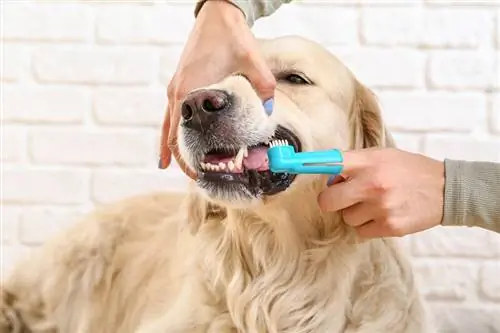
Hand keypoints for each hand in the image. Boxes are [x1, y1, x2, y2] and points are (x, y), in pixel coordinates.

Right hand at [160, 0, 275, 174]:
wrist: (216, 13)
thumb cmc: (231, 35)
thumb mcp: (251, 59)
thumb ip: (262, 85)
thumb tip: (269, 111)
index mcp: (189, 90)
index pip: (180, 134)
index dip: (187, 157)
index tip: (199, 173)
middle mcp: (177, 92)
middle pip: (172, 135)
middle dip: (182, 158)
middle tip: (198, 177)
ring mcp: (176, 87)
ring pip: (169, 125)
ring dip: (175, 146)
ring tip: (182, 168)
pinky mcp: (180, 82)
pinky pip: (173, 113)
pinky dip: (173, 130)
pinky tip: (175, 141)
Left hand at [317, 148, 444, 237]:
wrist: (446, 190)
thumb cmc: (409, 170)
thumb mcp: (383, 156)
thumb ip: (355, 164)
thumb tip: (328, 178)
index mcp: (369, 161)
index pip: (330, 163)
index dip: (307, 165)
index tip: (290, 165)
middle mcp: (372, 183)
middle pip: (328, 201)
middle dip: (332, 201)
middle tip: (343, 197)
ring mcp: (380, 207)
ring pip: (345, 218)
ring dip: (354, 214)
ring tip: (374, 204)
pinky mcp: (389, 227)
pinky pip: (360, 232)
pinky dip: (367, 226)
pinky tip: (383, 215)